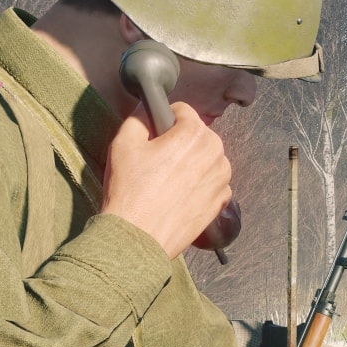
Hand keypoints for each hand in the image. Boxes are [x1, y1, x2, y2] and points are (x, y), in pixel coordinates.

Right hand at [100, 101, 232, 257]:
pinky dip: (198, 183)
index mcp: (196, 134)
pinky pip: (211, 181)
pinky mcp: (222, 201)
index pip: (182, 111)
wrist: (139, 237)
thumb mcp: (124, 143)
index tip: (152, 137)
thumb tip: (149, 109)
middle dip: (178, 142)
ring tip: (165, 181)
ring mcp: (222, 179)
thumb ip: (139, 117)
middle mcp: (216, 153)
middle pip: (197, 134)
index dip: (162, 120)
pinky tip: (177, 195)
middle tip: (155, 162)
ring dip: (190, 162)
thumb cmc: (130, 191)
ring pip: (206, 157)